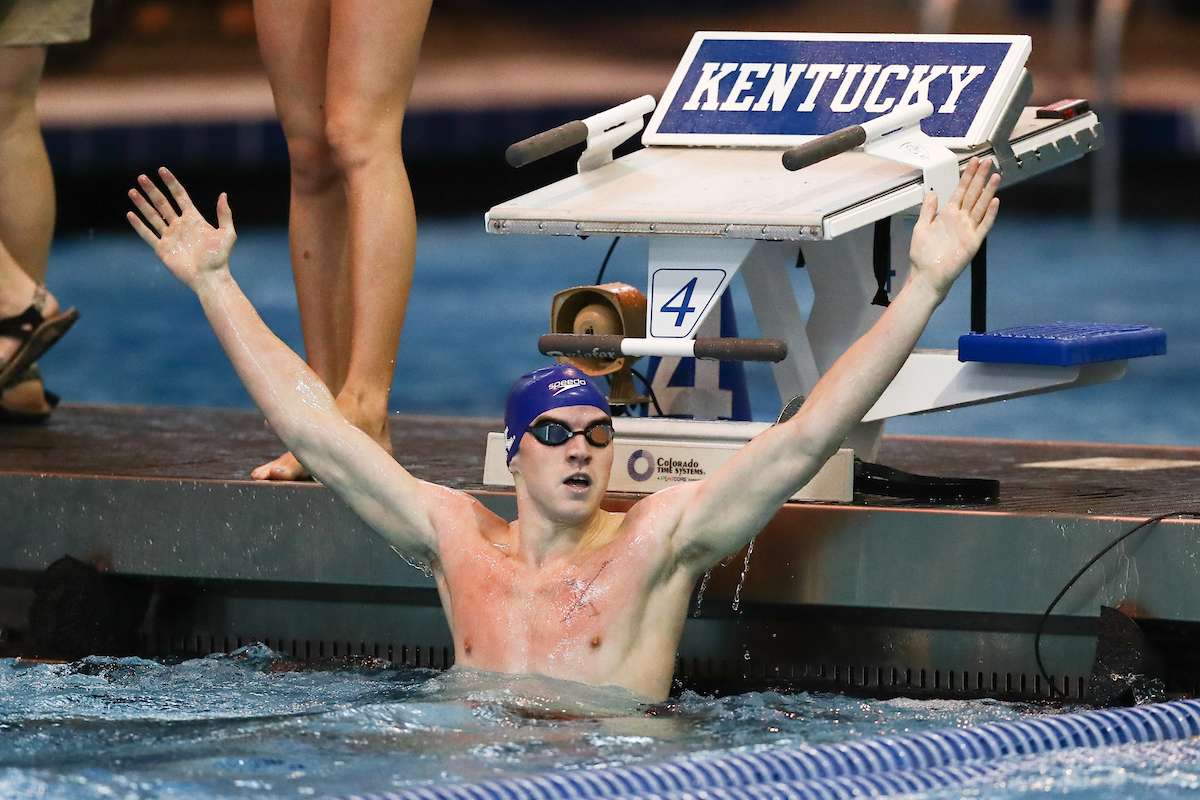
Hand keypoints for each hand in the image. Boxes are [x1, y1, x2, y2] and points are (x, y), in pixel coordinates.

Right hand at [128, 167, 235, 291]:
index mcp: (194, 219)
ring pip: (152, 216)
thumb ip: (224, 214)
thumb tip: (223, 194)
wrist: (210, 277)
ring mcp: (170, 237)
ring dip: (142, 204)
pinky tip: (130, 214)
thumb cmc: (220, 257)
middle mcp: (180, 226)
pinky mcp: (162, 249)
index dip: (171, 183)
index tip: (162, 170)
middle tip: (142, 177)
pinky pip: (148, 234)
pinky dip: (139, 225)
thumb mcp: (227, 233)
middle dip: (152, 190)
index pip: (180, 196)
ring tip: (132, 190)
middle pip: (163, 203)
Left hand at [908, 157, 999, 298]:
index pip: (960, 191)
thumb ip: (927, 210)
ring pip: (980, 206)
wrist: (927, 275)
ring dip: (988, 192)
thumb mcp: (921, 227)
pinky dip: (989, 214)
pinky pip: (983, 225)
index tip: (973, 163)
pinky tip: (994, 202)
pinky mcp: (973, 242)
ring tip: (995, 177)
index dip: (967, 176)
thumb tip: (931, 193)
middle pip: (973, 194)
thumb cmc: (923, 255)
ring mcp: (968, 230)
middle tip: (987, 162)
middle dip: (980, 177)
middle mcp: (960, 220)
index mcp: (947, 215)